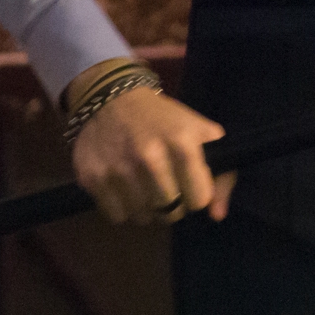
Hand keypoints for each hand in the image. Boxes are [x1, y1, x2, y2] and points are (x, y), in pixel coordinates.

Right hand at [66, 67, 236, 225]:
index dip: (196, 195)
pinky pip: (118, 216)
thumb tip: (218, 215)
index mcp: (183, 144)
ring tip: (143, 184)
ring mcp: (120, 169)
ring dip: (146, 208)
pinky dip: (123, 208)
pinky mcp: (93, 178)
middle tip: (164, 185)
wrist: (111, 98)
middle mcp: (151, 158)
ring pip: (144, 217)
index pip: (199, 199)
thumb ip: (221, 173)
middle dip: (172, 205)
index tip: (188, 185)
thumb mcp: (199, 132)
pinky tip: (123, 185)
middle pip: (171, 213)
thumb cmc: (162, 118)